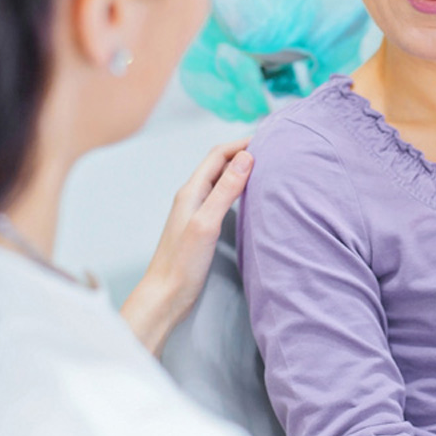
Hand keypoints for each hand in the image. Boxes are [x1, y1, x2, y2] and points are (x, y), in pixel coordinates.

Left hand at [120, 139, 252, 354]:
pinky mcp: (203, 224)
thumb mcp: (206, 223)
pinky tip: (250, 194)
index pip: (218, 154)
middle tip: (271, 150)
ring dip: (241, 168)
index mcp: (191, 191)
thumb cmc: (182, 263)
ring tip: (265, 167)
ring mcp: (197, 210)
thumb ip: (225, 190)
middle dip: (243, 152)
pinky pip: (222, 195)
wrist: (165, 296)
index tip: (267, 139)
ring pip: (221, 179)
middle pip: (220, 163)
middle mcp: (193, 196)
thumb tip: (247, 157)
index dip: (241, 143)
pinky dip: (238, 187)